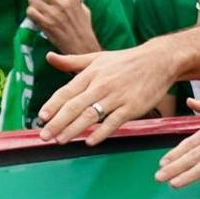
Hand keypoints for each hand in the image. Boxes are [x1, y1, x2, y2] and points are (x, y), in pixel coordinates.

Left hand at [28, 0, 99, 54]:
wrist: (82, 46)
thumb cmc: (84, 28)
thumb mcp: (84, 9)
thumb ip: (73, 0)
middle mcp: (61, 3)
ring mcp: (52, 13)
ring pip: (32, 0)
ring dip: (33, 2)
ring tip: (36, 6)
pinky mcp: (45, 24)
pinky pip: (30, 12)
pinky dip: (31, 13)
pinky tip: (35, 16)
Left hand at [36, 44, 176, 143]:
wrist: (159, 61)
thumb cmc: (126, 61)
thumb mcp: (97, 57)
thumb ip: (72, 61)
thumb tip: (49, 57)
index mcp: (91, 73)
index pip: (67, 91)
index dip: (52, 105)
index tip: (41, 118)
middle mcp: (101, 84)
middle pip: (75, 106)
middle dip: (57, 122)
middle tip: (44, 135)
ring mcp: (117, 96)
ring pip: (91, 115)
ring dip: (73, 129)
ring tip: (60, 140)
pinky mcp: (132, 107)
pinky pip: (113, 122)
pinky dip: (101, 132)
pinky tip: (90, 141)